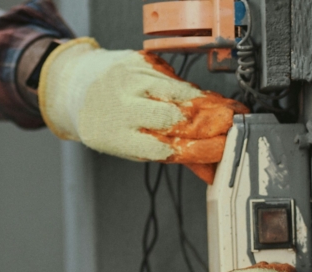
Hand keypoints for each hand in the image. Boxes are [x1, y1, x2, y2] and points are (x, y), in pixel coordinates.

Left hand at [38, 38, 248, 183]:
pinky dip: (192, 89)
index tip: (222, 149)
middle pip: (175, 117)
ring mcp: (130, 80)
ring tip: (227, 112)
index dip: (198, 149)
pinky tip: (203, 97)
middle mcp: (121, 106)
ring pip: (179, 93)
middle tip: (233, 127)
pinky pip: (175, 76)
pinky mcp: (139, 61)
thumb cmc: (107, 122)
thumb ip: (171, 155)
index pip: (165, 147)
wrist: (78, 84)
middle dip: (209, 123)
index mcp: (117, 137)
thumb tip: (210, 170)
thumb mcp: (131, 147)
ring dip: (208, 104)